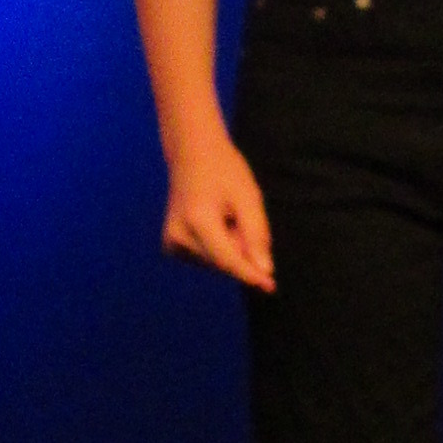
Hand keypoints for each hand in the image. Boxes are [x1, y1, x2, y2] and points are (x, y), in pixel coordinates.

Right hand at [163, 129, 274, 291]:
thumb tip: (264, 271)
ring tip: (228, 217)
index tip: (271, 287)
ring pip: (215, 263)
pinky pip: (206, 258)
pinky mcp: (170, 246)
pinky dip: (219, 248)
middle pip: (222, 263)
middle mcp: (178, 237)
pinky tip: (217, 224)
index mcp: (197, 222)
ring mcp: (171, 243)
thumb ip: (256, 235)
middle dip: (242, 252)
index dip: (251, 274)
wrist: (191, 155)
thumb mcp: (248, 197)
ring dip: (231, 249)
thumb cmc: (224, 171)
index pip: (228, 260)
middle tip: (242, 219)